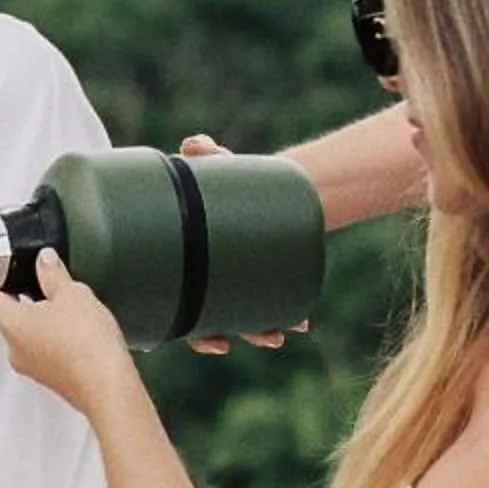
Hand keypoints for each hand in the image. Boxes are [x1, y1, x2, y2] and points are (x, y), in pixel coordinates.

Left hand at [0, 247, 139, 417]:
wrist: (109, 389)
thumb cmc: (88, 347)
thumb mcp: (73, 295)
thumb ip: (54, 275)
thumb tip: (45, 262)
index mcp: (13, 323)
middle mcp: (16, 347)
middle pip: (10, 315)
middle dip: (27, 301)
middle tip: (50, 291)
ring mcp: (32, 366)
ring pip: (31, 334)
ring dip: (47, 322)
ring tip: (76, 316)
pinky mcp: (51, 378)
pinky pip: (47, 351)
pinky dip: (59, 340)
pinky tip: (80, 337)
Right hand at [179, 131, 309, 355]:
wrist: (243, 180)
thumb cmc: (218, 177)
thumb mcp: (210, 169)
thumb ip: (202, 156)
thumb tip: (193, 145)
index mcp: (187, 270)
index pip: (186, 313)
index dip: (199, 334)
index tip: (219, 342)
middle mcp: (207, 283)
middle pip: (221, 322)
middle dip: (247, 333)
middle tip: (272, 338)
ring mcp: (233, 281)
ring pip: (247, 318)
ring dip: (268, 329)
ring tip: (291, 329)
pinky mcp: (259, 272)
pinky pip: (269, 299)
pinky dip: (286, 312)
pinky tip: (301, 319)